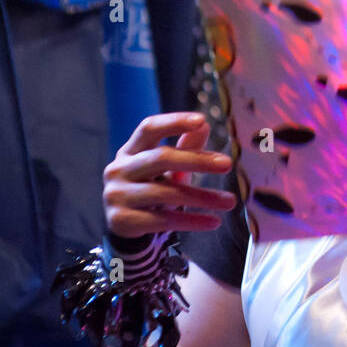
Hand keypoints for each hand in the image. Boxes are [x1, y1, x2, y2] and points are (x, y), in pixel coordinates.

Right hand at [103, 112, 236, 237]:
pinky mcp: (122, 221)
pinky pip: (163, 220)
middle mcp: (119, 169)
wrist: (122, 226)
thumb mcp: (166, 169)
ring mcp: (117, 195)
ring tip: (229, 201)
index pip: (148, 128)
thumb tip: (205, 126)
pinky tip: (213, 222)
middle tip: (228, 164)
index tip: (202, 120)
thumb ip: (184, 148)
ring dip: (202, 197)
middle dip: (197, 160)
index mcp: (130, 150)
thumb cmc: (149, 188)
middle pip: (160, 158)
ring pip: (165, 193)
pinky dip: (191, 221)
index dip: (173, 122)